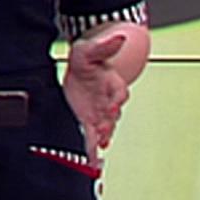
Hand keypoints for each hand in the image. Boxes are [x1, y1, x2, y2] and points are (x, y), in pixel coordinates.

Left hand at [63, 31, 131, 159]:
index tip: (112, 107)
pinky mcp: (90, 122)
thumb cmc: (87, 59)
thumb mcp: (90, 50)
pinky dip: (93, 150)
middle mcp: (110, 101)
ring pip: (104, 128)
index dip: (116, 100)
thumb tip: (118, 38)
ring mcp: (101, 113)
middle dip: (108, 124)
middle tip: (102, 133)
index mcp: (114, 83)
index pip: (119, 92)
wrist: (80, 69)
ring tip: (98, 150)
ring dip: (101, 138)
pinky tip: (93, 162)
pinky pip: (92, 137)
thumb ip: (104, 47)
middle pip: (113, 114)